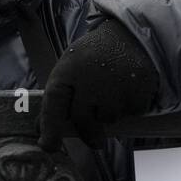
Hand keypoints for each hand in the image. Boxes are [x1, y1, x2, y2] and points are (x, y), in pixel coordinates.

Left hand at [38, 17, 159, 150]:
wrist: (131, 34)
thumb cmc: (94, 55)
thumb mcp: (70, 67)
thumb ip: (59, 96)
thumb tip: (42, 130)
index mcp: (68, 70)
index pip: (54, 104)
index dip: (49, 127)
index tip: (47, 146)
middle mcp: (90, 79)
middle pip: (83, 120)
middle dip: (87, 134)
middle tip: (94, 141)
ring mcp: (115, 87)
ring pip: (108, 119)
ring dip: (108, 114)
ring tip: (112, 93)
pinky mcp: (138, 92)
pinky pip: (130, 113)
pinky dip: (128, 108)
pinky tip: (126, 90)